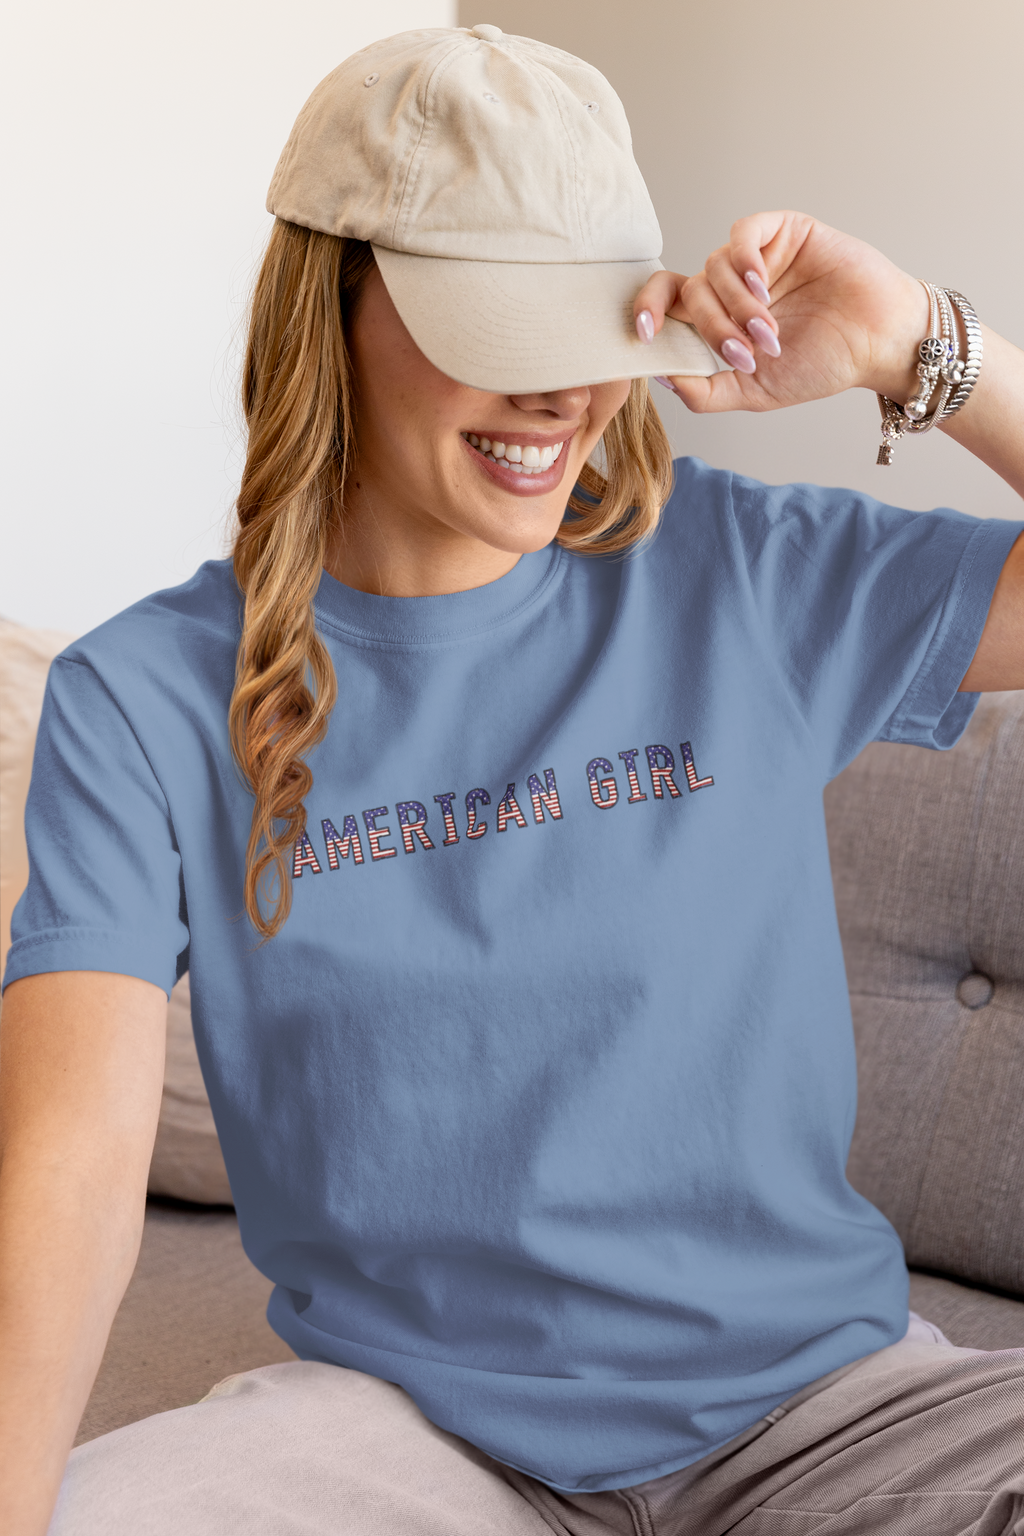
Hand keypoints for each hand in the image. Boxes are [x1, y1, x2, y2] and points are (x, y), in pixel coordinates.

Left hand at [635, 211, 930, 412]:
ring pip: (714, 267)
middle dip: (712, 327)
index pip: (665, 304)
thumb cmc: (820, 365)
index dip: (645, 311)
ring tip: (770, 334)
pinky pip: (741, 234)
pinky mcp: (782, 232)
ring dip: (737, 307)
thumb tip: (658, 374)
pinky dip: (743, 261)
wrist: (876, 344)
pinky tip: (761, 287)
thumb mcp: (753, 393)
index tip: (642, 334)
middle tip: (746, 352)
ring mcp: (755, 257)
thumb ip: (705, 391)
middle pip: (690, 292)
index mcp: (717, 321)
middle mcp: (729, 287)